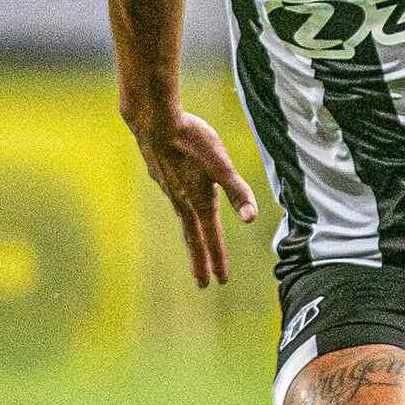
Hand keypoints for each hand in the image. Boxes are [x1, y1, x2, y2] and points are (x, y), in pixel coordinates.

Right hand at [127, 108, 258, 287]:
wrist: (153, 121)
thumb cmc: (191, 139)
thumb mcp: (221, 164)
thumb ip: (237, 191)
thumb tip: (251, 218)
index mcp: (199, 201)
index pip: (211, 238)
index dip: (217, 260)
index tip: (219, 281)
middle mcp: (182, 201)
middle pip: (193, 238)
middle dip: (200, 261)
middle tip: (203, 284)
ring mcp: (169, 189)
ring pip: (183, 219)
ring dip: (190, 237)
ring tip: (195, 246)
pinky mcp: (161, 175)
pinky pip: (174, 199)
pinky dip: (181, 210)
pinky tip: (181, 200)